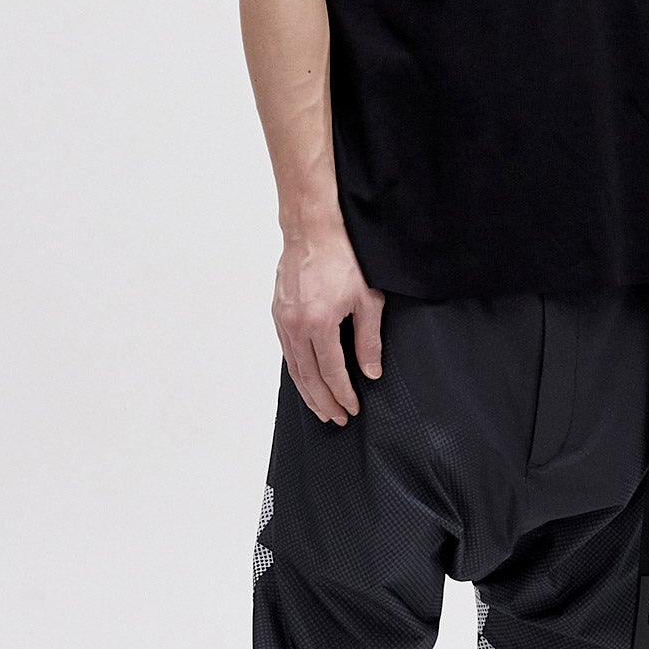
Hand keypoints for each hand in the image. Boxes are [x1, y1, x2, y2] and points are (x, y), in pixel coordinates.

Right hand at [274, 228, 384, 425]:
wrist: (313, 229)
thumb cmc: (343, 256)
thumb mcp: (367, 299)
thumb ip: (368, 339)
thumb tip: (371, 372)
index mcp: (319, 323)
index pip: (332, 372)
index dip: (343, 394)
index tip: (352, 408)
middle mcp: (296, 325)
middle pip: (308, 377)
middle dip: (324, 402)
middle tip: (336, 419)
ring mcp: (283, 319)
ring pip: (294, 368)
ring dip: (307, 392)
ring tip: (321, 408)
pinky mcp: (278, 313)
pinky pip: (286, 351)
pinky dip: (296, 371)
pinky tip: (306, 380)